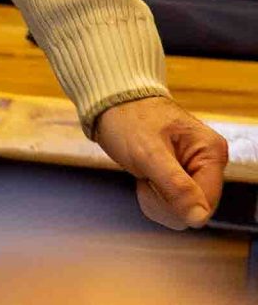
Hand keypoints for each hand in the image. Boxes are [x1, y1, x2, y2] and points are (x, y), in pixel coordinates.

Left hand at [93, 94, 228, 228]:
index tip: (150, 182)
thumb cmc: (128, 118)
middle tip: (145, 175)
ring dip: (157, 199)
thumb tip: (199, 219)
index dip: (176, 204)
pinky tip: (145, 176)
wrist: (111, 103)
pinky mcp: (182, 177)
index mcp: (212, 153)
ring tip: (144, 172)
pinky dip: (154, 197)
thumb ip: (175, 186)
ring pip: (182, 211)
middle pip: (195, 209)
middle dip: (164, 200)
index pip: (206, 203)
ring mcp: (196, 171)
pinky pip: (172, 204)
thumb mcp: (148, 152)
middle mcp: (210, 163)